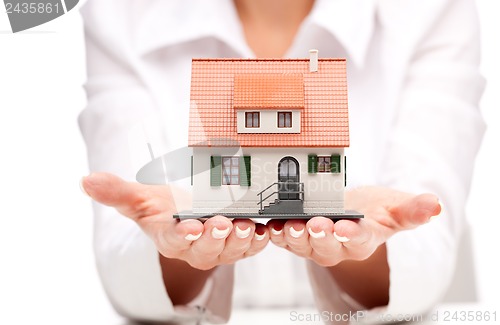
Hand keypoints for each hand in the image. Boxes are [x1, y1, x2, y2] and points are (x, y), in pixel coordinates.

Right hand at [81, 172, 268, 269]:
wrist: (184, 215)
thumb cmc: (162, 209)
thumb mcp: (139, 198)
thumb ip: (116, 192)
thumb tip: (85, 181)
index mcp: (170, 238)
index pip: (174, 240)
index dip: (182, 236)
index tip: (189, 228)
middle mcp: (195, 247)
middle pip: (205, 249)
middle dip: (214, 238)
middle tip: (222, 225)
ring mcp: (218, 247)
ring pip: (230, 250)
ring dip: (239, 240)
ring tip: (246, 226)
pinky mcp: (237, 241)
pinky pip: (249, 245)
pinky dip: (258, 239)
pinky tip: (264, 230)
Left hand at [266, 187, 440, 266]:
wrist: (353, 212)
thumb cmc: (376, 210)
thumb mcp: (397, 207)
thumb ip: (413, 209)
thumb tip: (435, 205)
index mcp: (364, 240)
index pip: (360, 240)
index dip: (353, 235)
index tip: (346, 228)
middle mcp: (338, 247)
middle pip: (328, 246)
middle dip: (321, 236)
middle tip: (315, 224)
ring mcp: (315, 243)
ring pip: (303, 245)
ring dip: (294, 237)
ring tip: (289, 225)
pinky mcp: (298, 236)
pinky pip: (285, 238)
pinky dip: (277, 233)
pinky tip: (271, 224)